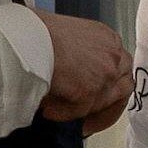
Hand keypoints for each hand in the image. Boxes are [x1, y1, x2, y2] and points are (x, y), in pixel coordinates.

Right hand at [34, 10, 132, 124]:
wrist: (25, 36)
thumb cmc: (35, 30)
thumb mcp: (67, 33)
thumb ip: (80, 52)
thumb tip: (71, 69)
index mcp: (108, 38)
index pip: (121, 67)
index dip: (109, 85)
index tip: (97, 95)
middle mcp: (113, 55)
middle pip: (123, 87)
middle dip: (106, 104)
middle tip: (88, 117)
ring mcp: (105, 75)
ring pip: (103, 103)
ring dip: (83, 111)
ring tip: (59, 110)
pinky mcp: (90, 92)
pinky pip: (80, 111)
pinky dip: (63, 114)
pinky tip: (48, 110)